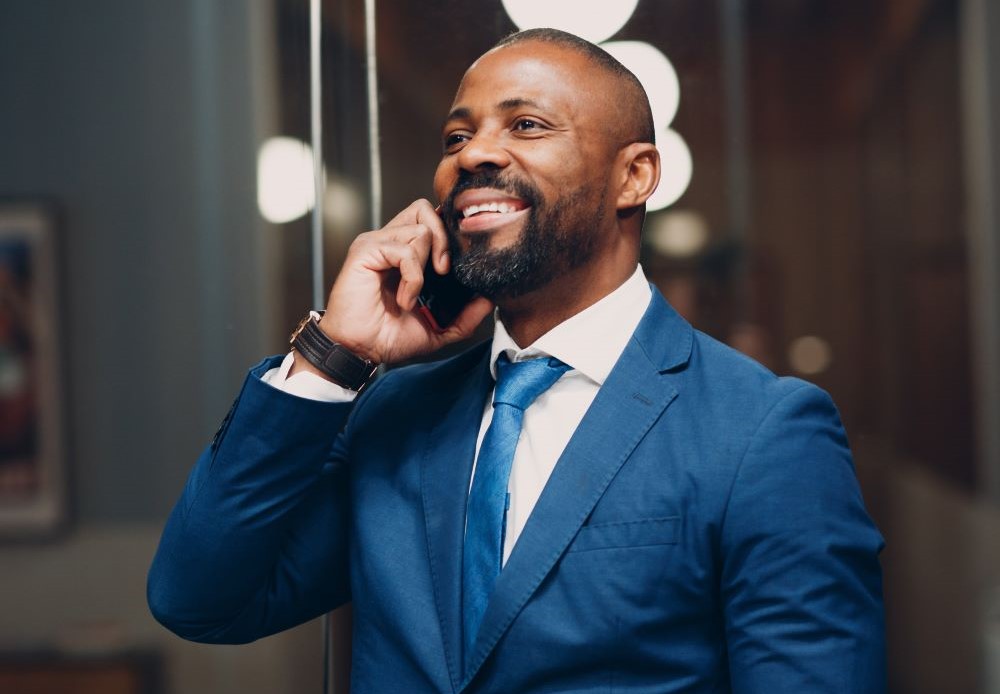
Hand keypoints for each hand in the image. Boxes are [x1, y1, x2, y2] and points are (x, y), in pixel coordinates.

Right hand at [304, 199, 493, 367]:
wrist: (358, 351)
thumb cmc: (388, 338)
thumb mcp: (437, 329)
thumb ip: (465, 317)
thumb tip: (489, 301)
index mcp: (404, 252)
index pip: (430, 220)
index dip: (449, 233)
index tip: (460, 262)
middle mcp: (390, 242)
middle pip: (425, 208)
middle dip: (444, 237)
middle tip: (445, 271)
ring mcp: (376, 243)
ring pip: (420, 227)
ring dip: (425, 266)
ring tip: (415, 295)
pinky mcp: (365, 250)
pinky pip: (405, 250)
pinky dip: (412, 278)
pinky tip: (404, 299)